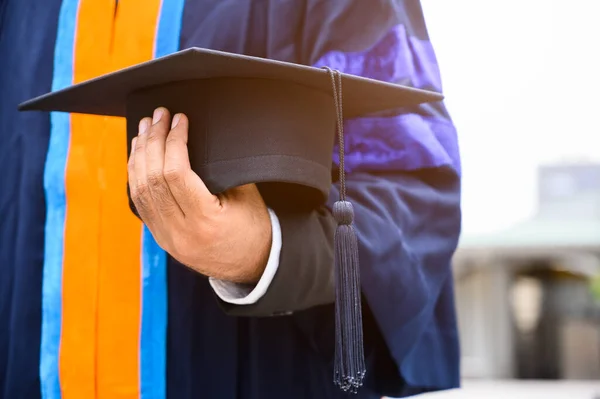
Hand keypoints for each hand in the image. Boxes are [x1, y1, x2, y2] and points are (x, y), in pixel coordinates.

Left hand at [127, 107, 271, 283]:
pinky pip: (141, 204)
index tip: (180, 120)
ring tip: (145, 130)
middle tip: (158, 117)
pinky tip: (139, 157)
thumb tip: (199, 137)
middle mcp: (180, 232)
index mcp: (205, 221)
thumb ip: (222, 170)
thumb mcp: (247, 197)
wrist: (252, 267)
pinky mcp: (161, 239)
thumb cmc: (254, 230)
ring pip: (141, 190)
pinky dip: (137, 176)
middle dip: (154, 141)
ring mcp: (167, 238)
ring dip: (140, 156)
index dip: (174, 140)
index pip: (176, 173)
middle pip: (153, 178)